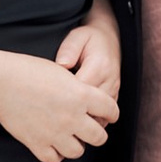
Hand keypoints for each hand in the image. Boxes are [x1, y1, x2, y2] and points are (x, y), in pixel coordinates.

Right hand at [0, 50, 115, 161]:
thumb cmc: (28, 72)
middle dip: (96, 133)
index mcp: (81, 95)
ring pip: (78, 151)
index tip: (109, 115)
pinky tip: (52, 144)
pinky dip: (55, 154)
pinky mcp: (37, 143)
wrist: (1, 82)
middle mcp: (72, 116)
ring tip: (69, 137)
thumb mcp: (62, 73)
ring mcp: (55, 133)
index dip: (111, 113)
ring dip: (76, 145)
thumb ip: (79, 89)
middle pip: (99, 137)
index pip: (110, 110)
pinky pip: (54, 159)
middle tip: (90, 130)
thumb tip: (87, 102)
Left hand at [53, 6, 120, 124]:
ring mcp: (114, 91)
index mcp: (99, 66)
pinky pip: (104, 118)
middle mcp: (109, 81)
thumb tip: (62, 65)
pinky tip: (75, 124)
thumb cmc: (88, 38)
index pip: (81, 91)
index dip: (63, 100)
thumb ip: (69, 49)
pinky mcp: (114, 98)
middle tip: (51, 120)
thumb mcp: (77, 36)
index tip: (46, 103)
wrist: (109, 38)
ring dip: (82, 122)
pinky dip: (90, 123)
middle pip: (90, 109)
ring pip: (99, 117)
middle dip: (71, 116)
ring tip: (61, 125)